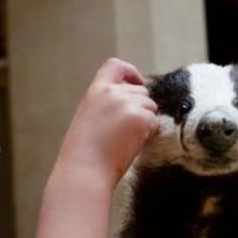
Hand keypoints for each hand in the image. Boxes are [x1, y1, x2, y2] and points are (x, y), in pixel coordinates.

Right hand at [55, 58, 157, 186]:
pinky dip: (148, 134)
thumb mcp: (88, 116)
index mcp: (96, 90)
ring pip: (151, 106)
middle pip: (142, 91)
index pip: (116, 65)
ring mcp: (127, 104)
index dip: (131, 73)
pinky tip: (130, 145)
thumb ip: (106, 103)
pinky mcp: (140, 118)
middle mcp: (112, 92)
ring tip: (125, 139)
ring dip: (145, 122)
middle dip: (141, 108)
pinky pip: (154, 122)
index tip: (136, 84)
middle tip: (126, 131)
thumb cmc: (83, 152)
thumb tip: (131, 102)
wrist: (84, 171)